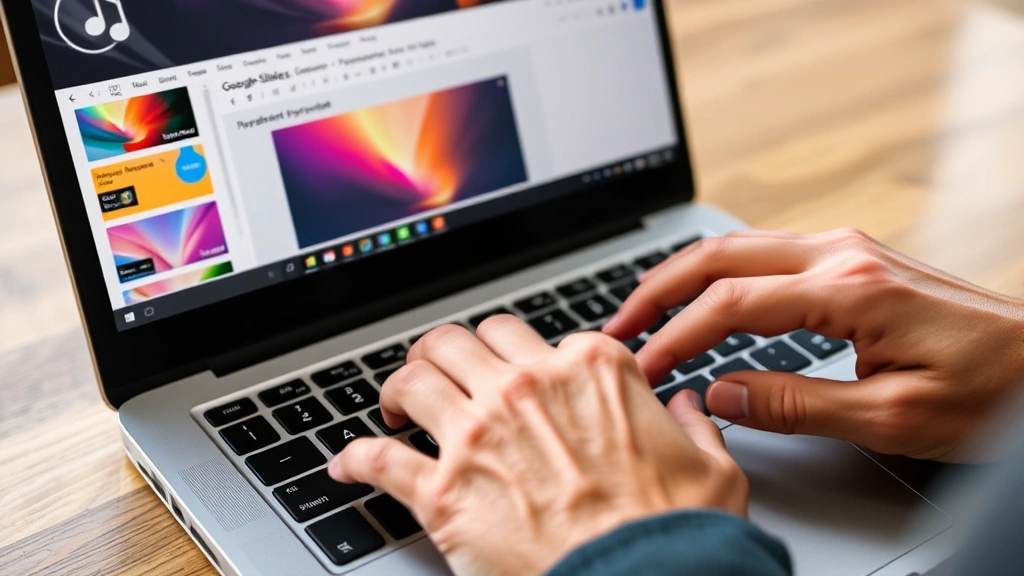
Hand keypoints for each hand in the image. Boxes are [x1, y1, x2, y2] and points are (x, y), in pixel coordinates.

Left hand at [329, 317, 746, 575]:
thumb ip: (694, 426)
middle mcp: (526, 387)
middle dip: (448, 354)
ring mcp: (479, 433)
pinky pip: (379, 458)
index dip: (519, 357)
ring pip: (415, 375)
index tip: (515, 375)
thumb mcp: (712, 469)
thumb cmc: (678, 535)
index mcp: (590, 370)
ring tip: (397, 403)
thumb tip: (689, 409)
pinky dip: (356, 458)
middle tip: (441, 374)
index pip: (533, 336)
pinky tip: (347, 465)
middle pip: (463, 340)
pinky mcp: (442, 490)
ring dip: (400, 385)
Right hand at [604, 228, 1023, 461]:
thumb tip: (719, 393)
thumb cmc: (995, 391)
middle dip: (658, 288)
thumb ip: (796, 403)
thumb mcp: (893, 416)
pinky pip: (767, 257)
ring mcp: (849, 250)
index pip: (730, 305)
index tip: (641, 366)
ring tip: (647, 312)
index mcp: (850, 288)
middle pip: (720, 255)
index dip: (674, 337)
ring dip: (686, 278)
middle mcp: (843, 254)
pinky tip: (707, 302)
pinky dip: (722, 278)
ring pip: (739, 248)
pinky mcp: (856, 261)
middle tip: (617, 325)